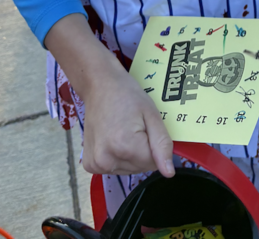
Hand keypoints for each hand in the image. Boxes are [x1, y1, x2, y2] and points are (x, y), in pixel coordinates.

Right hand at [80, 57, 174, 177]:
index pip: (153, 163)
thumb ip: (162, 145)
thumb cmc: (128, 96)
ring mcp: (95, 164)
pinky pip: (113, 168)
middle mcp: (106, 160)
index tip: (146, 128)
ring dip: (131, 156)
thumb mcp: (152, 115)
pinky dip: (117, 157)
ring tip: (123, 132)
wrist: (99, 86)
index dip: (154, 146)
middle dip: (143, 151)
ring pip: (128, 170)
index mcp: (124, 146)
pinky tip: (113, 139)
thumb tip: (169, 173)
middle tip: (134, 128)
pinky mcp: (89, 165)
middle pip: (139, 168)